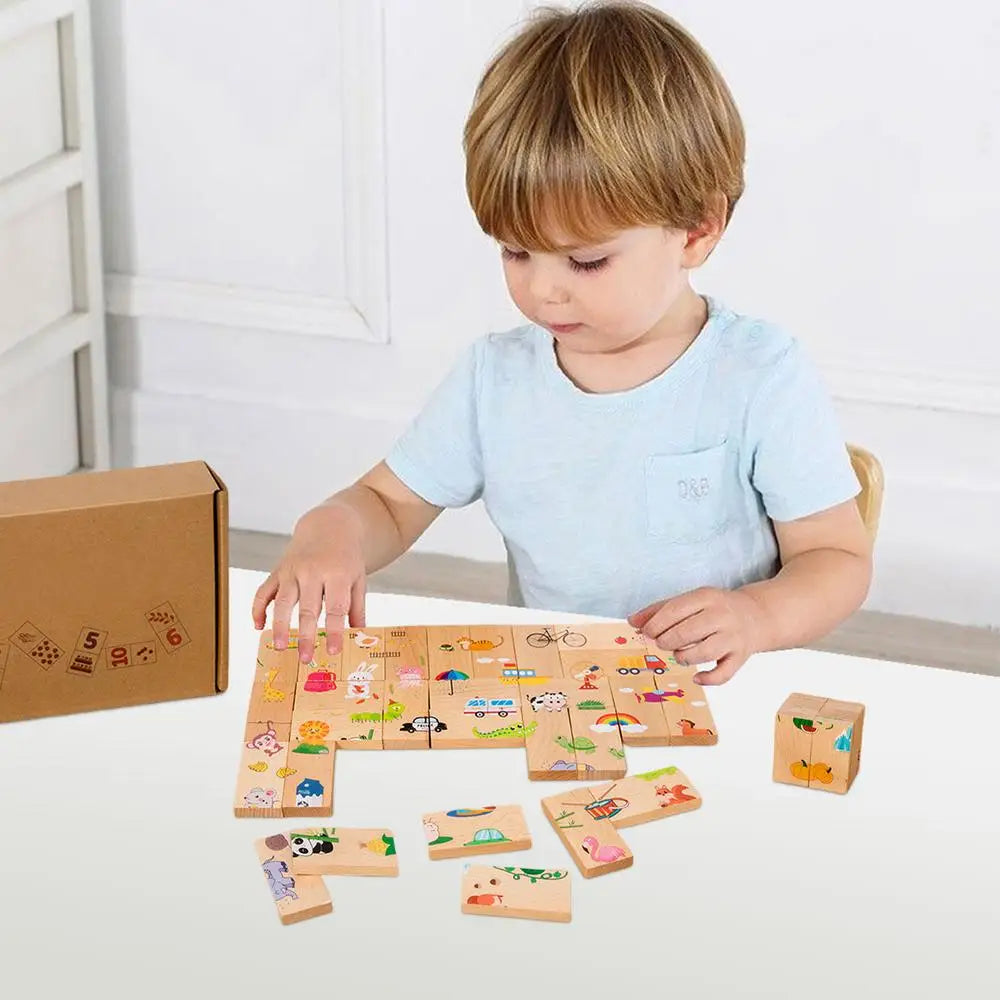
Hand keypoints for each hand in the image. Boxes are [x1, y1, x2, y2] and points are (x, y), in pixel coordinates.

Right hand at [251, 505, 366, 663]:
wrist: (330, 525)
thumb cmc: (347, 557)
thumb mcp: (359, 578)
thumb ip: (357, 607)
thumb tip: (358, 635)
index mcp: (337, 573)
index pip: (336, 607)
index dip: (334, 631)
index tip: (332, 651)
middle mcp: (312, 571)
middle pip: (307, 608)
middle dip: (305, 635)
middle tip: (305, 659)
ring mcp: (292, 570)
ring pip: (282, 601)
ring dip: (278, 625)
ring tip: (279, 647)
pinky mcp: (278, 570)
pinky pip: (264, 591)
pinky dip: (258, 608)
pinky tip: (258, 626)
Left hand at [627, 587, 766, 684]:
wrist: (756, 616)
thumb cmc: (714, 609)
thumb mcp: (690, 601)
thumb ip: (660, 609)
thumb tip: (632, 622)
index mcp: (706, 597)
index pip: (675, 610)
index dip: (656, 624)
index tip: (647, 632)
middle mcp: (722, 616)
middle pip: (687, 632)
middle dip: (667, 641)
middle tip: (661, 644)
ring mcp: (733, 637)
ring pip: (704, 653)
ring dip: (684, 657)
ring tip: (679, 654)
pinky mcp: (741, 657)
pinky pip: (723, 674)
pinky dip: (707, 679)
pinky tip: (696, 677)